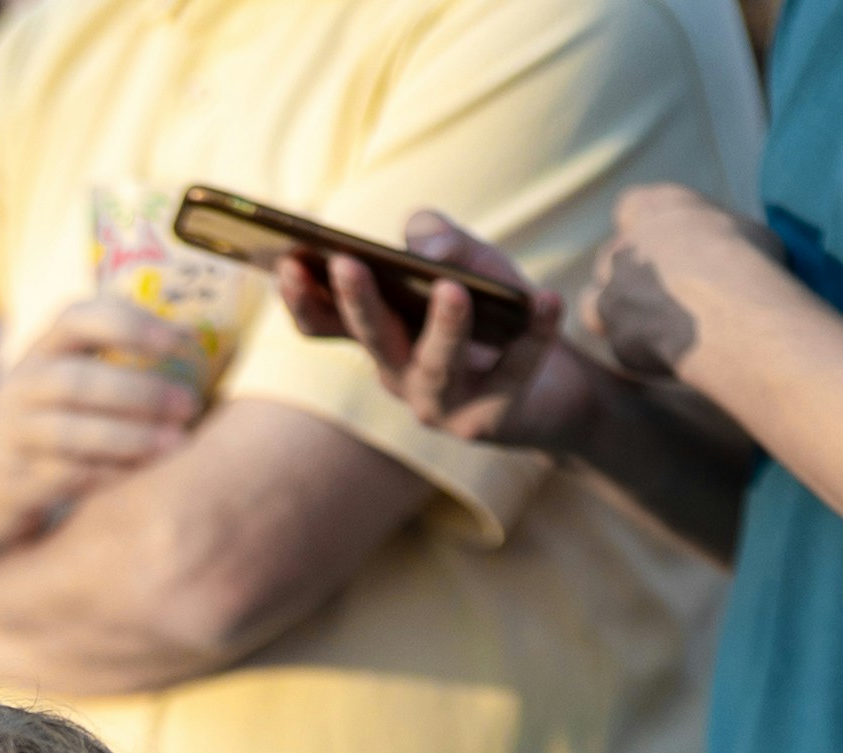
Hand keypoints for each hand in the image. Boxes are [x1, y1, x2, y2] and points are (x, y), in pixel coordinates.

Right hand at [0, 286, 204, 543]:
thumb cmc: (33, 429)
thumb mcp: (58, 385)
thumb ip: (108, 365)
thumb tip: (195, 351)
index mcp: (39, 353)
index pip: (78, 319)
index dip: (126, 324)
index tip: (175, 340)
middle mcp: (18, 389)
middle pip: (79, 380)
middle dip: (138, 391)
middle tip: (189, 404)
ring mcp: (8, 438)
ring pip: (70, 432)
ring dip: (127, 438)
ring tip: (174, 444)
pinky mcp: (7, 486)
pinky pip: (60, 479)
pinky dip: (103, 477)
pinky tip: (138, 477)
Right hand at [274, 206, 588, 454]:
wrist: (555, 386)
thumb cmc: (496, 315)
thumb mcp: (471, 262)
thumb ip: (443, 239)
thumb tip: (426, 246)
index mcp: (380, 337)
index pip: (326, 324)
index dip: (303, 298)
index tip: (288, 260)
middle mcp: (398, 375)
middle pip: (373, 341)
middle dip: (359, 303)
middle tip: (347, 264)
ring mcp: (440, 405)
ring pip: (435, 367)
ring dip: (443, 329)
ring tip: (453, 291)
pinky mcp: (488, 423)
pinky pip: (512, 373)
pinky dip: (533, 336)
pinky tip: (546, 299)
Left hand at [580, 181, 787, 390]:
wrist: (733, 313)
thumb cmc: (749, 264)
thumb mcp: (743, 229)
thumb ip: (714, 234)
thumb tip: (723, 247)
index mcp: (655, 206)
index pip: (630, 207)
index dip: (644, 229)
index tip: (664, 246)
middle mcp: (624, 244)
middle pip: (614, 257)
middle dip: (632, 274)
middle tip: (665, 295)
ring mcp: (612, 290)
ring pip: (597, 299)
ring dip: (617, 311)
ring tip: (653, 325)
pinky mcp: (615, 335)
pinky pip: (614, 340)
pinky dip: (630, 344)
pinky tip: (659, 351)